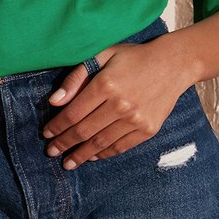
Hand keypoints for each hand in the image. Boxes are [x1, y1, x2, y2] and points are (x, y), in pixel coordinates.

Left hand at [42, 34, 190, 169]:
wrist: (173, 64)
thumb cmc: (133, 57)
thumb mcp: (102, 55)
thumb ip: (76, 77)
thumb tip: (54, 101)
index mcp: (105, 84)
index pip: (73, 113)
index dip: (57, 126)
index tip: (46, 134)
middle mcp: (120, 104)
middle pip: (84, 131)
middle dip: (64, 144)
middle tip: (51, 152)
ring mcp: (136, 119)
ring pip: (100, 143)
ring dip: (81, 155)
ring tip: (68, 163)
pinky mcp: (148, 129)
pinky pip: (121, 147)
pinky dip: (104, 154)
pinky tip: (93, 157)